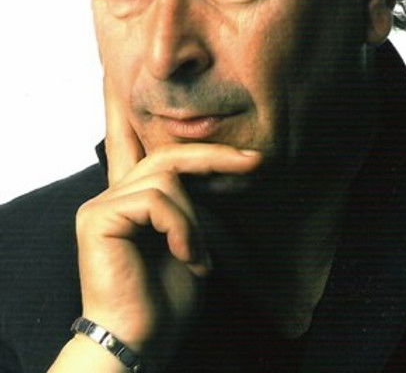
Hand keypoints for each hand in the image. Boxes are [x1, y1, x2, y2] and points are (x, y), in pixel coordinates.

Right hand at [75, 77, 260, 362]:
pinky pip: (158, 200)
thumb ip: (187, 203)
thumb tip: (210, 172)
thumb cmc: (167, 297)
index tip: (176, 113)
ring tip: (197, 259)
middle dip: (214, 156)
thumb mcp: (188, 239)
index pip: (140, 148)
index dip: (153, 124)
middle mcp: (113, 193)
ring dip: (195, 222)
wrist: (142, 342)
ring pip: (167, 180)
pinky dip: (182, 229)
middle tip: (256, 164)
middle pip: (167, 154)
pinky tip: (186, 258)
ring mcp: (102, 203)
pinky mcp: (98, 216)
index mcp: (132, 198)